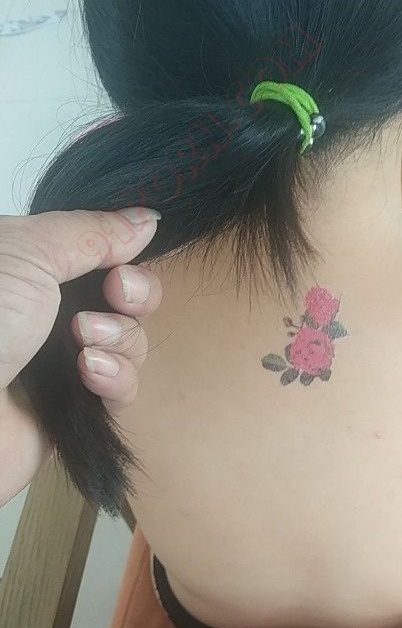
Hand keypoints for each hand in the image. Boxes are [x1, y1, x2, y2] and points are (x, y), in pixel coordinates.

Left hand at [0, 207, 161, 505]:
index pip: (101, 252)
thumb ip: (93, 230)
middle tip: (114, 296)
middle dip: (134, 295)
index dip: (124, 255)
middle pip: (126, 296)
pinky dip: (116, 379)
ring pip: (130, 343)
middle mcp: (47, 311)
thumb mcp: (30, 252)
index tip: (119, 263)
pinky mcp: (74, 409)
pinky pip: (122, 388)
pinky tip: (89, 375)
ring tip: (83, 345)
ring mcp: (60, 361)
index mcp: (30, 267)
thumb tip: (146, 218)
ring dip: (120, 338)